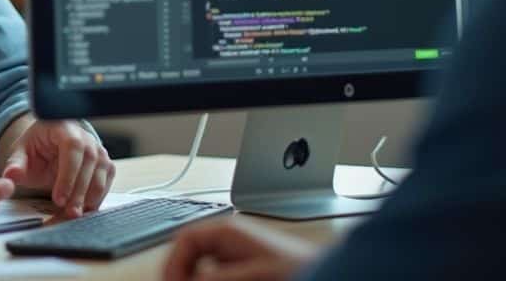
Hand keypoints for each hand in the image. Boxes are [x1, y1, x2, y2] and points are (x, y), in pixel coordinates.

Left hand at [0, 118, 114, 218]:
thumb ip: (16, 164)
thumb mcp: (21, 152)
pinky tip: (83, 210)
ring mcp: (99, 151)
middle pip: (89, 164)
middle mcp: (86, 138)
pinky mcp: (105, 165)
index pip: (72, 148)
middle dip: (79, 192)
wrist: (49, 144)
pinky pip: (106, 184)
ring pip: (101, 175)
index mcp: (64, 129)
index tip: (58, 198)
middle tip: (68, 212)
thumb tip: (11, 175)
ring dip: (89, 198)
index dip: (67, 175)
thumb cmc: (37, 147)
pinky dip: (96, 199)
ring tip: (73, 214)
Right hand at [163, 221, 316, 280]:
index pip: (184, 240)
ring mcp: (236, 251)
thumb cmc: (300, 269)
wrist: (332, 274)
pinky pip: (215, 271)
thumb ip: (217, 278)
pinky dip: (209, 278)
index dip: (173, 265)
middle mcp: (229, 237)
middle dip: (181, 273)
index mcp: (227, 230)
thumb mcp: (252, 275)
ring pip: (201, 264)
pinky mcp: (246, 265)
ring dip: (194, 276)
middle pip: (189, 252)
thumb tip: (187, 280)